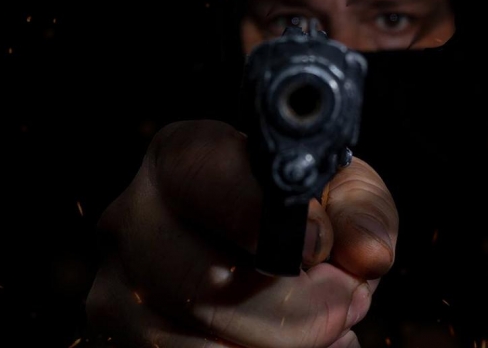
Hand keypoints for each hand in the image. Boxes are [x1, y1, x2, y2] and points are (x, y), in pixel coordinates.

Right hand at [86, 120, 397, 347]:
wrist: (253, 243)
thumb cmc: (299, 207)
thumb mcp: (338, 188)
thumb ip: (360, 210)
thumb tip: (368, 253)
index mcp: (179, 158)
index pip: (207, 180)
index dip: (268, 220)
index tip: (319, 245)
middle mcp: (131, 218)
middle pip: (209, 283)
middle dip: (300, 309)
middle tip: (347, 300)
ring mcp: (119, 287)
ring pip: (203, 344)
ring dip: (287, 346)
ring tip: (327, 327)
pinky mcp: (125, 339)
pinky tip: (293, 346)